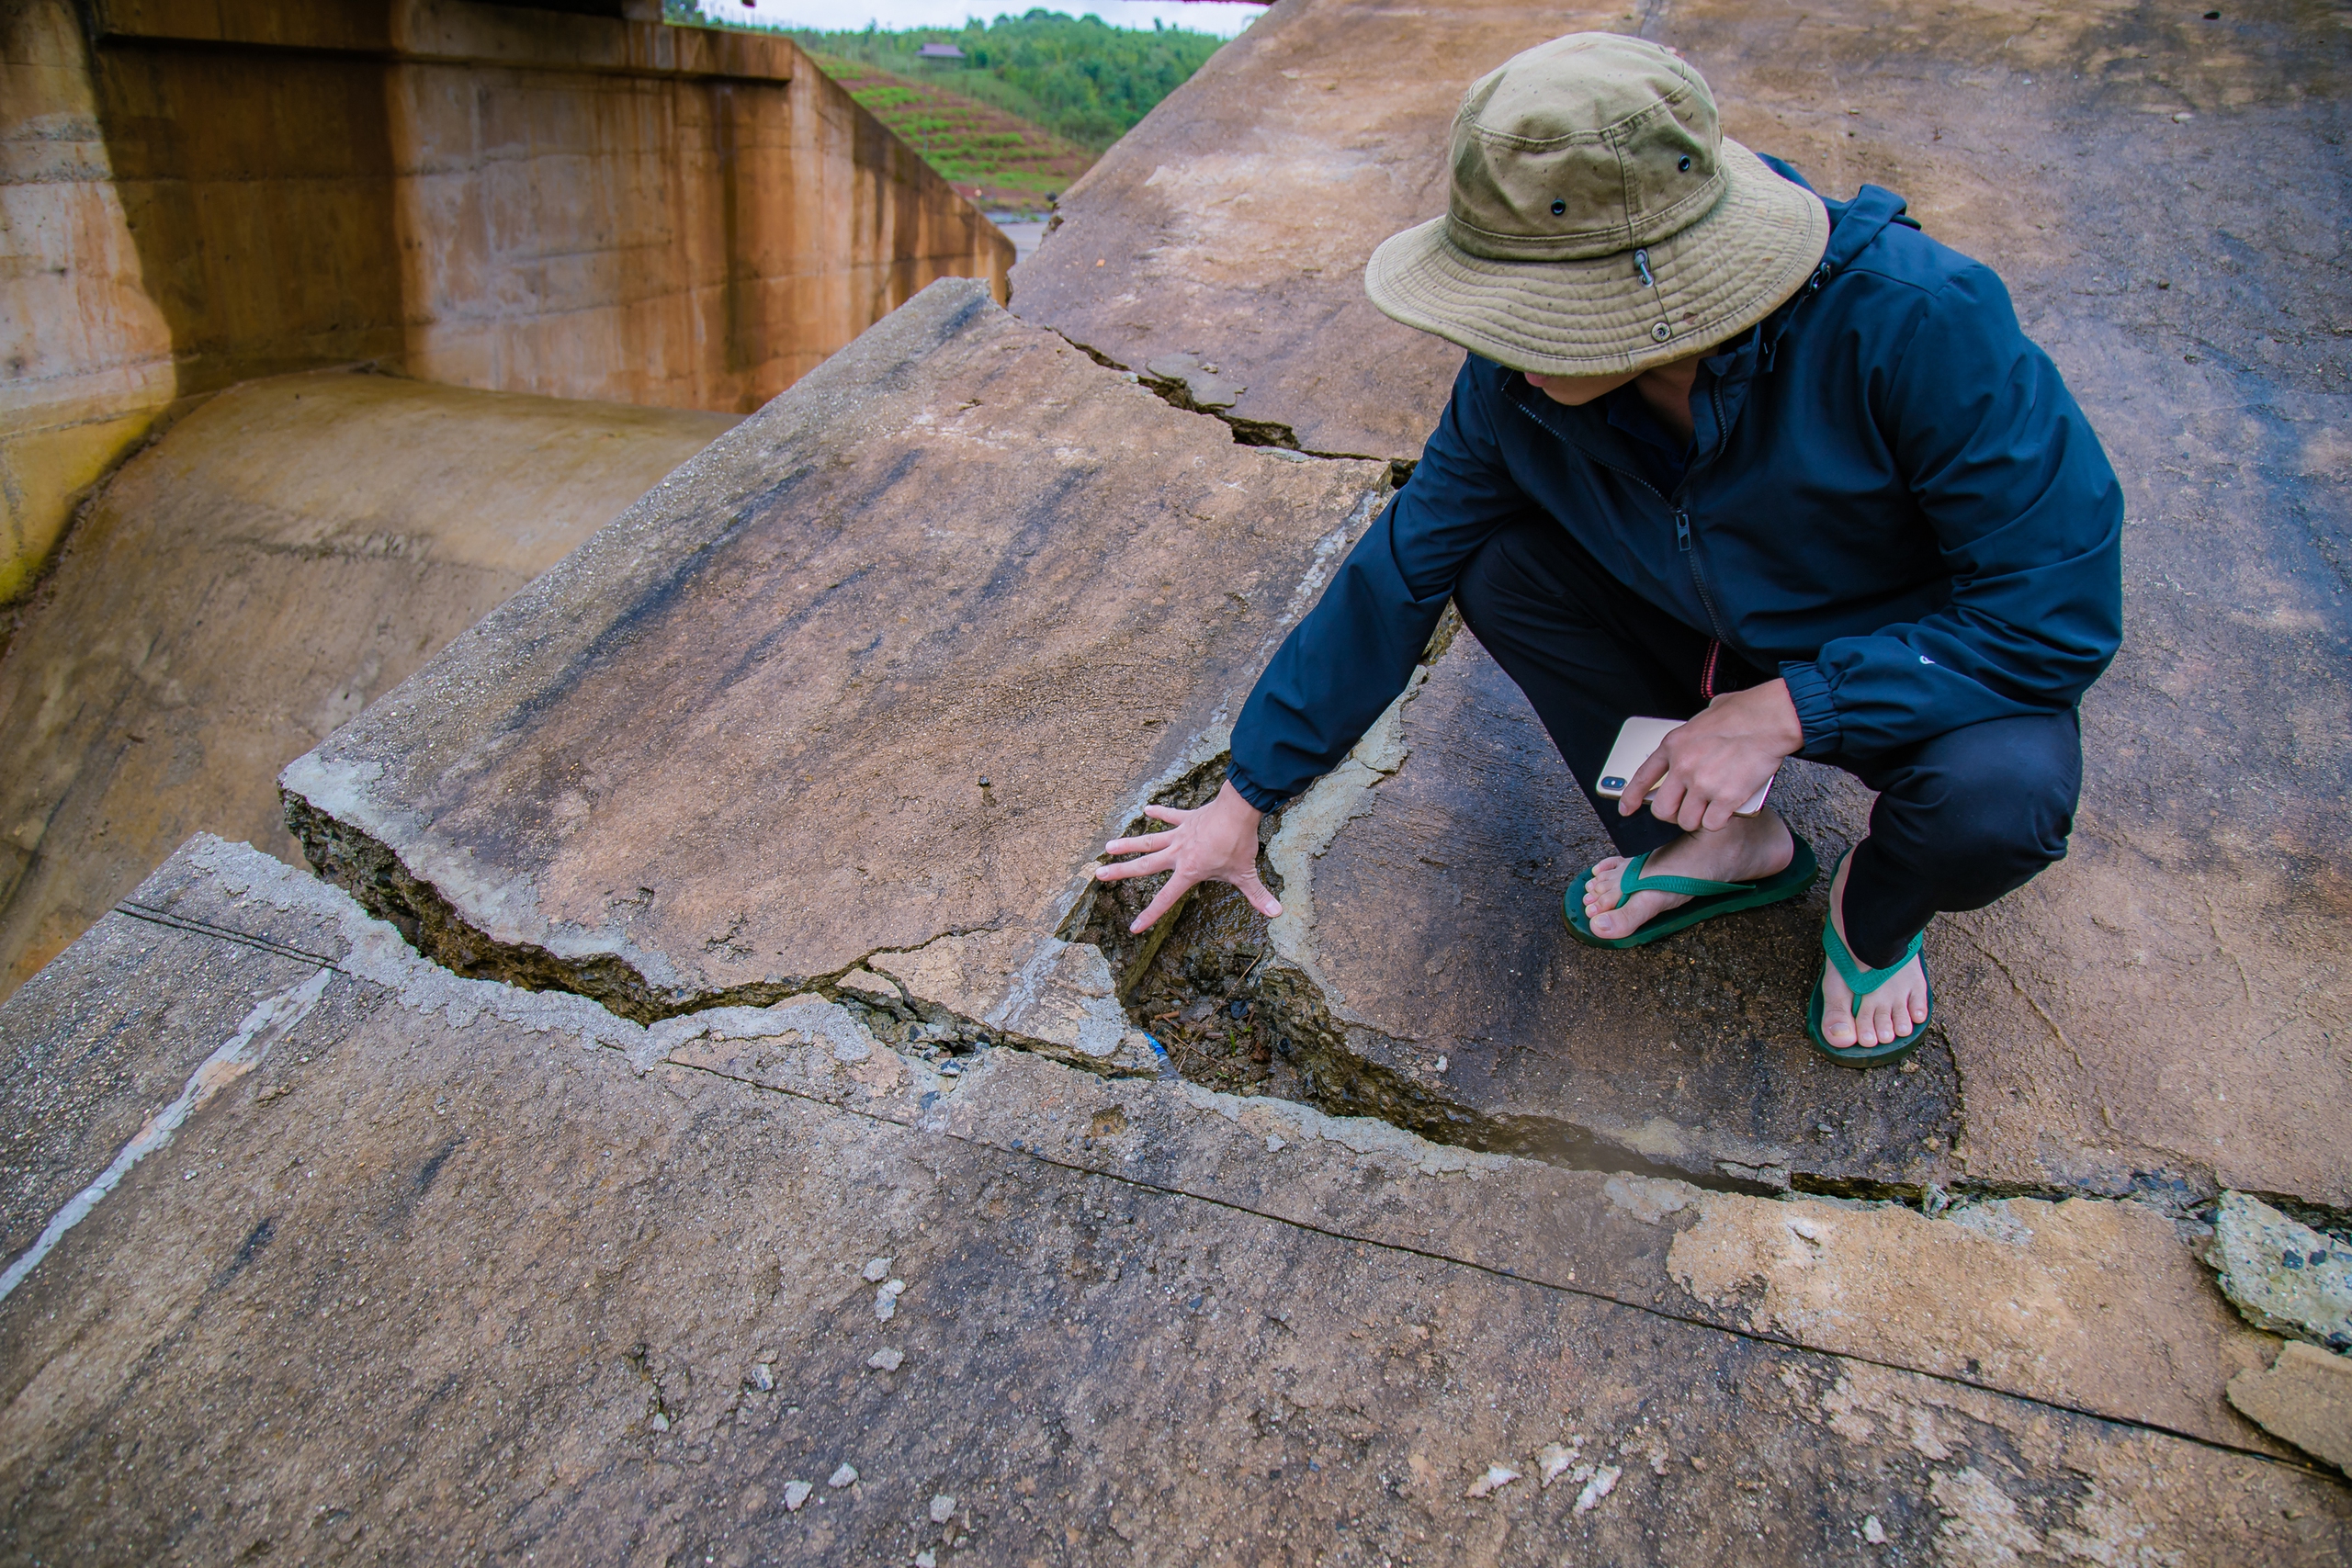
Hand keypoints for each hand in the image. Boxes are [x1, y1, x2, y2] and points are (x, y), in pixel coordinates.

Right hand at [1094, 780, 1278, 933]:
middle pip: (1145, 866)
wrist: (1238, 809)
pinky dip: (1159, 811)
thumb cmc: (1239, 843)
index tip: (1134, 928)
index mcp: (1188, 871)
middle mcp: (1178, 854)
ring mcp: (1180, 835)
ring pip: (1149, 840)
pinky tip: (1146, 808)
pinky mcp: (1187, 818)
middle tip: (1099, 874)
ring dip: (1128, 843)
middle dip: (1121, 872)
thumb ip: (1258, 895)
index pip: (1166, 898)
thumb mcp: (1246, 873)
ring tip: (1108, 846)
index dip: (1150, 915)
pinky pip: (1170, 815)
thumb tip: (1277, 913)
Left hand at [1622, 679, 1804, 833]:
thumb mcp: (1706, 714)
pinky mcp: (1726, 798)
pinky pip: (1712, 824)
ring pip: (1687, 822)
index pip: (1642, 778)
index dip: (1631, 797)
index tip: (1627, 809)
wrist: (1770, 719)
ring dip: (1698, 819)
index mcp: (1674, 745)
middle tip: (1686, 809)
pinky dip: (1719, 822)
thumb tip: (1699, 734)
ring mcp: (1703, 785)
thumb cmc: (1745, 712)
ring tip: (1710, 809)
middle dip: (1673, 814)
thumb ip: (1695, 732)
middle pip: (1663, 809)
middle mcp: (1683, 767)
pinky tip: (1726, 812)